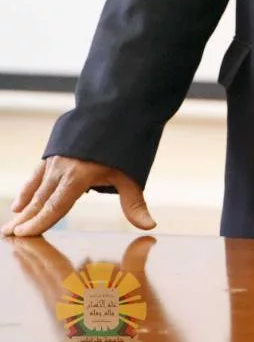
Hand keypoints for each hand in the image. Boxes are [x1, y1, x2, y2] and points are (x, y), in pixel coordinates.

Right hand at [1, 156, 155, 236]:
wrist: (119, 105)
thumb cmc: (127, 142)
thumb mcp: (132, 174)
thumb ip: (134, 203)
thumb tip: (150, 226)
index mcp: (78, 176)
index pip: (54, 207)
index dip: (39, 223)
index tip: (23, 236)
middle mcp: (63, 167)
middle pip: (41, 199)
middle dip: (25, 219)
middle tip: (8, 234)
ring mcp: (57, 157)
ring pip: (36, 187)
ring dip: (24, 206)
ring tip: (10, 222)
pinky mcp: (56, 149)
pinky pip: (38, 173)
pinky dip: (28, 188)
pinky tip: (19, 201)